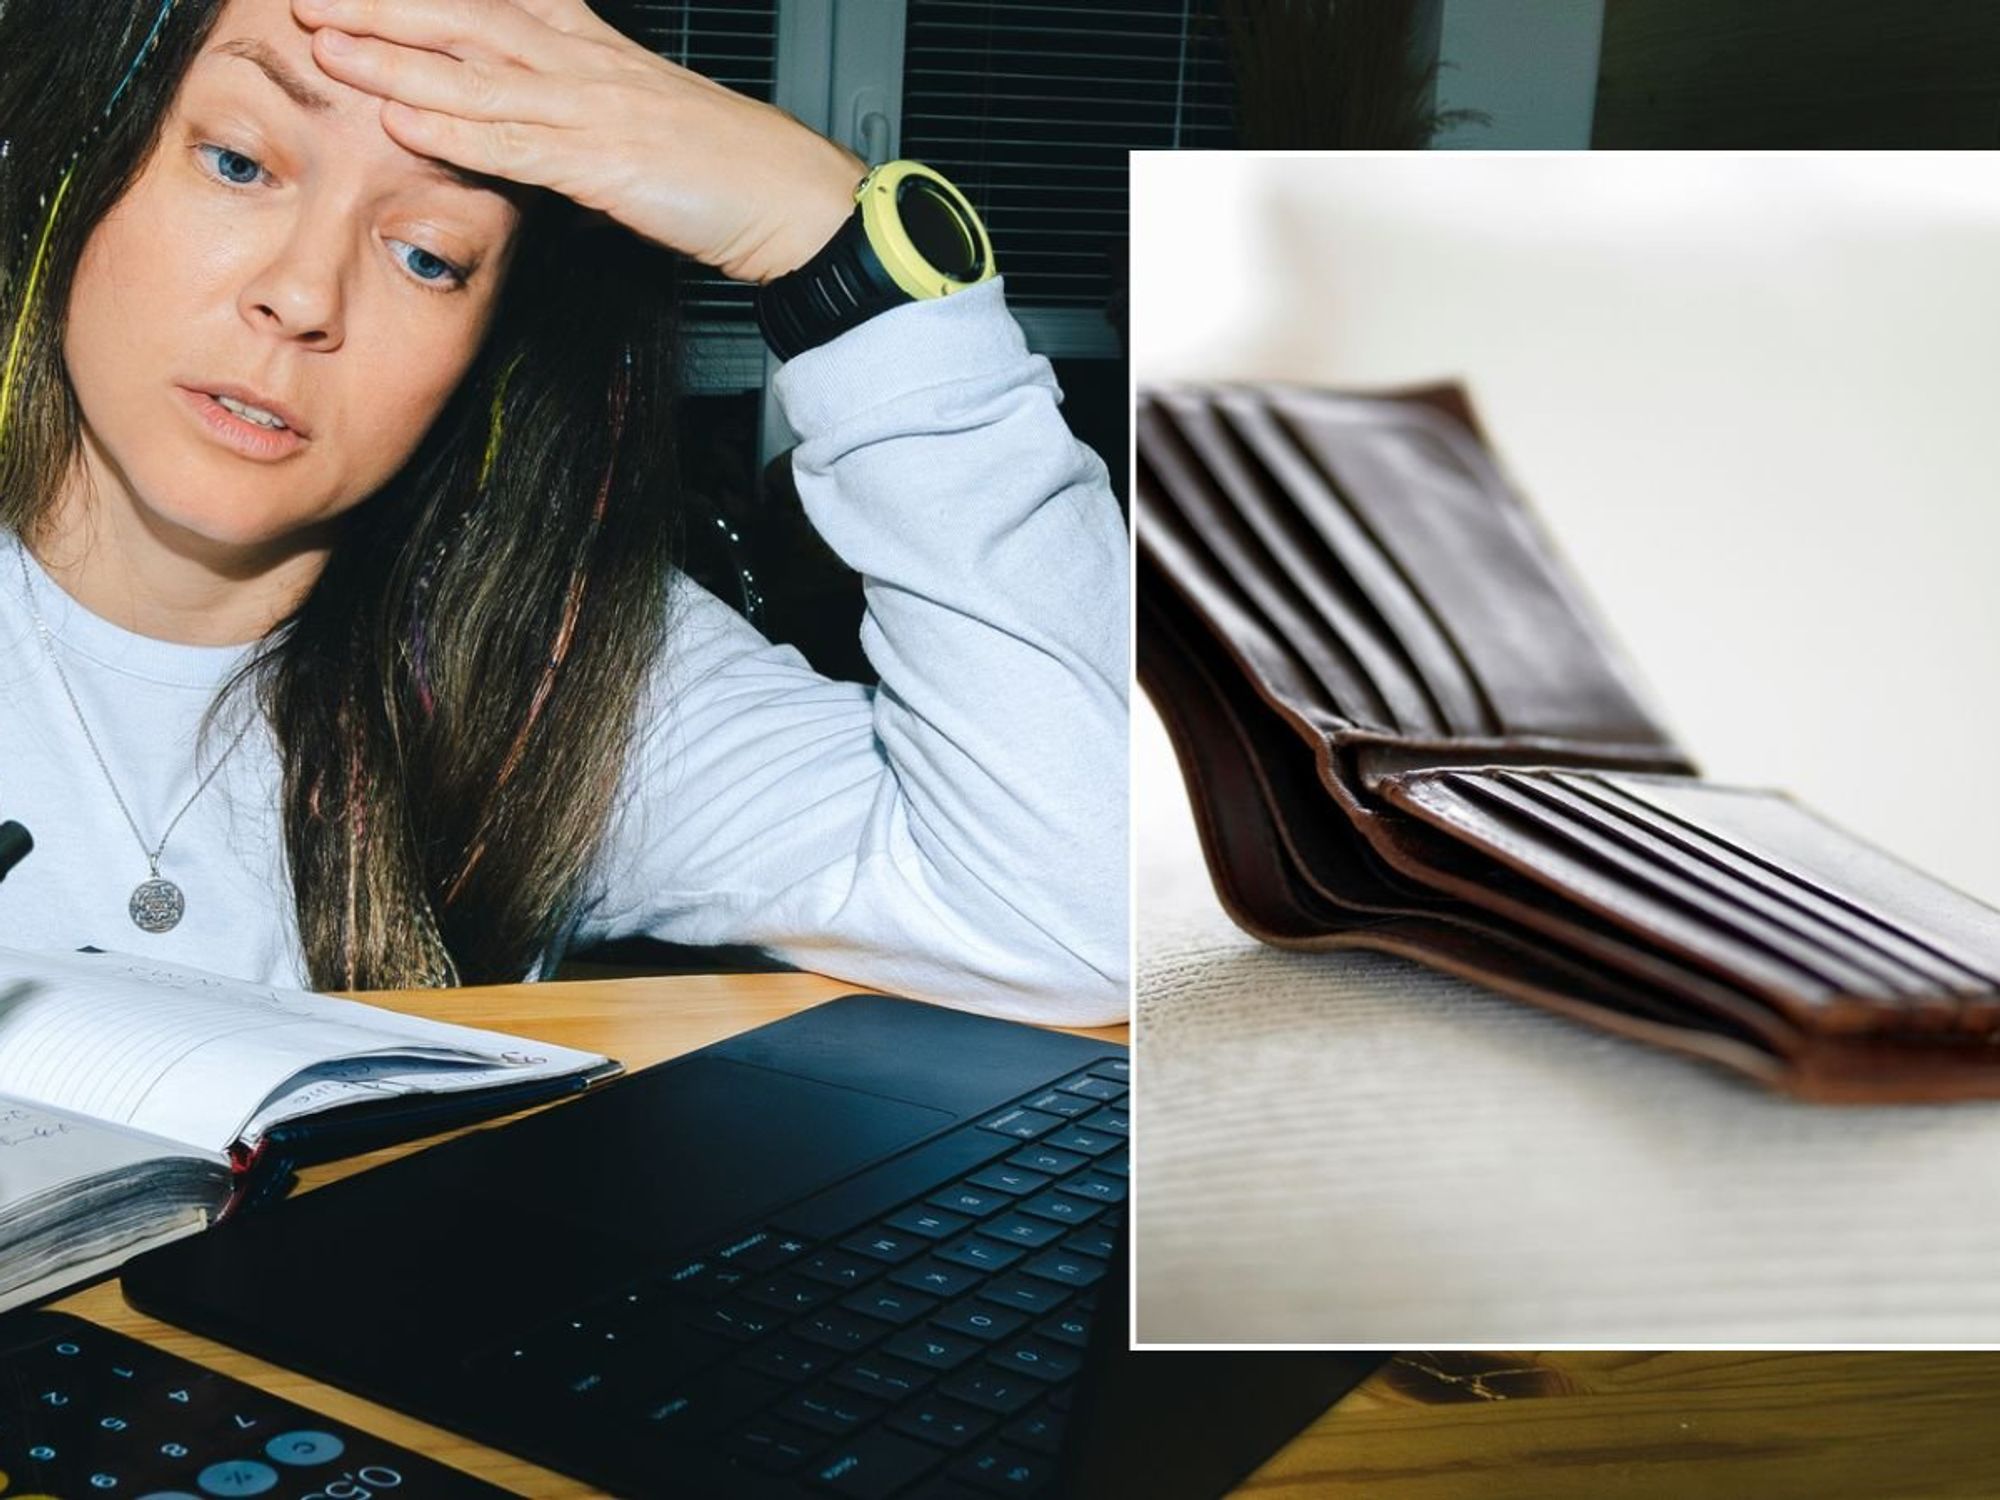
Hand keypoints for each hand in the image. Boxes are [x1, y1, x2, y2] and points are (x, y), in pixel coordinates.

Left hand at [291, 0, 865, 282]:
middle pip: (461, 16)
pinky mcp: (605, 163)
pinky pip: (514, 143)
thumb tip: (521, 132)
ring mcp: (592, 108)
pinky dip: (452, 128)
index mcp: (588, 46)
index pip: (485, 1)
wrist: (793, 196)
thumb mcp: (634, 124)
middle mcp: (581, 61)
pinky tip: (400, 116)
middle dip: (377, 3)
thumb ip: (568, 119)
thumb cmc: (722, 167)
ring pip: (473, 71)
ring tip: (320, 41)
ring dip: (391, 55)